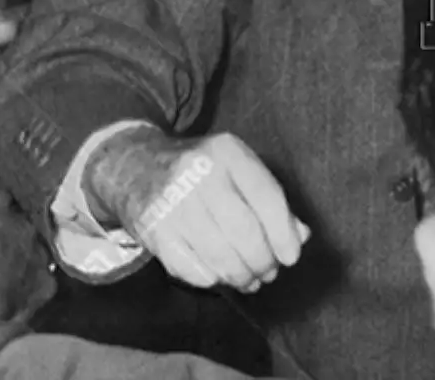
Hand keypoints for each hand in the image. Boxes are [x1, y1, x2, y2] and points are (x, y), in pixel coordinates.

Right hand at [84, 129, 309, 291]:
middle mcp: (199, 175)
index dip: (283, 233)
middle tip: (269, 273)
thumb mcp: (239, 169)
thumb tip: (299, 236)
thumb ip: (270, 199)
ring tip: (250, 281)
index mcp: (228, 153)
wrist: (135, 167)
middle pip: (243, 230)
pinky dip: (210, 279)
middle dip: (262, 260)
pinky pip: (188, 267)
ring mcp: (172, 204)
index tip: (291, 257)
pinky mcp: (153, 231)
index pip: (267, 197)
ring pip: (217, 253)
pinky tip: (220, 278)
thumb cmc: (202, 171)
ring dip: (240, 275)